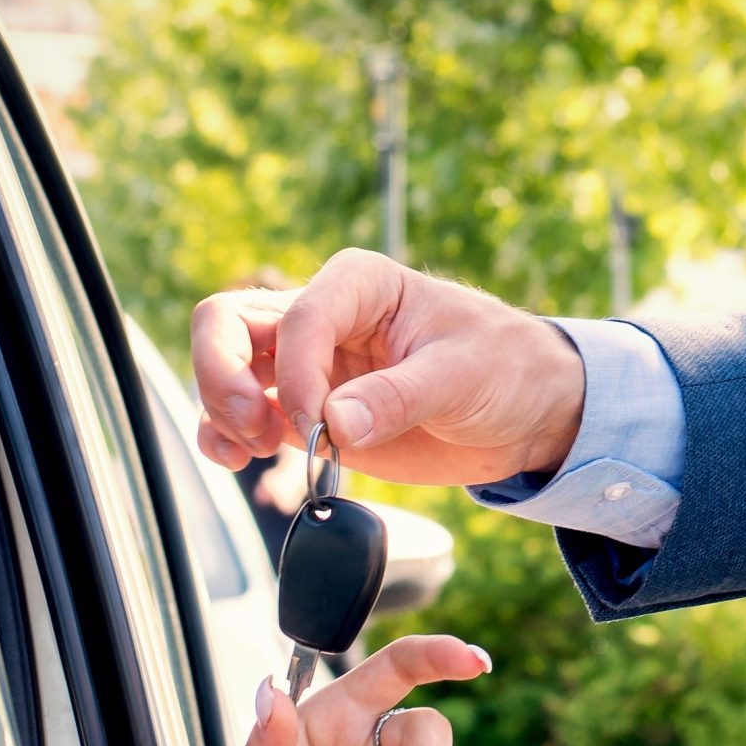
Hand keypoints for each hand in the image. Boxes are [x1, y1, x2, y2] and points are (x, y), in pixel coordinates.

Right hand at [191, 249, 588, 486]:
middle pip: (228, 323)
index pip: (297, 317)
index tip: (319, 425)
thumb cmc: (503, 368)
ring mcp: (306, 365)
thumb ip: (398, 397)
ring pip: (225, 369)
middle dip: (223, 375)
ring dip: (220, 411)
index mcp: (358, 284)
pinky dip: (227, 439)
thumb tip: (335, 423)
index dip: (296, 373)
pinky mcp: (305, 412)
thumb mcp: (462, 376)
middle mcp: (321, 316)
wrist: (524, 412)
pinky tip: (242, 461)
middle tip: (255, 427)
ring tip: (252, 451)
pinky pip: (243, 418)